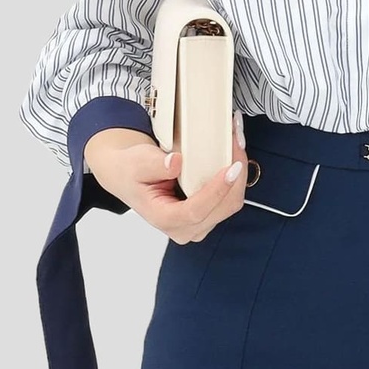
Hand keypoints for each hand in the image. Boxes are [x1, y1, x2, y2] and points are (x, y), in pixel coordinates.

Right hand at [83, 110, 249, 243]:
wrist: (129, 176)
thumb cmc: (131, 171)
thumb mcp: (137, 162)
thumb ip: (154, 164)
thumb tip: (176, 163)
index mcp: (164, 218)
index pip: (196, 211)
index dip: (217, 191)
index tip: (231, 168)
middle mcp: (184, 227)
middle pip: (222, 207)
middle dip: (237, 175)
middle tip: (236, 140)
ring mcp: (199, 223)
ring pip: (231, 203)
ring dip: (240, 174)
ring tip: (236, 142)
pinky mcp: (208, 213)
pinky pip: (231, 197)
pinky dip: (236, 176)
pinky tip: (234, 155)